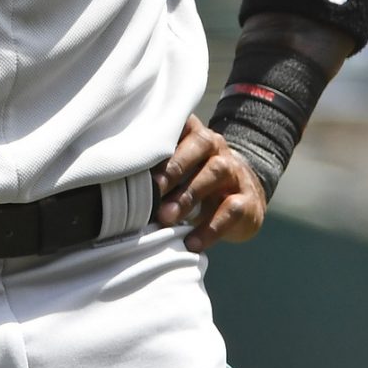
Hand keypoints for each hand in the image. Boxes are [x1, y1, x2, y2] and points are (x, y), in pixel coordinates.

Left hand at [151, 114, 267, 251]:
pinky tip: (192, 242)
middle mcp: (217, 146)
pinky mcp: (247, 200)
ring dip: (188, 195)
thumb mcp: (179, 172)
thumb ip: (156, 170)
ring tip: (166, 217)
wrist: (245, 200)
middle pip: (200, 144)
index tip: (139, 158)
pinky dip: (210, 227)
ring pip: (215, 172)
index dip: (161, 138)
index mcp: (196, 134)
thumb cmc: (196, 183)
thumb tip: (120, 185)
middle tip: (153, 190)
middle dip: (174, 167)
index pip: (181, 124)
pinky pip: (231, 209)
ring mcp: (235, 171)